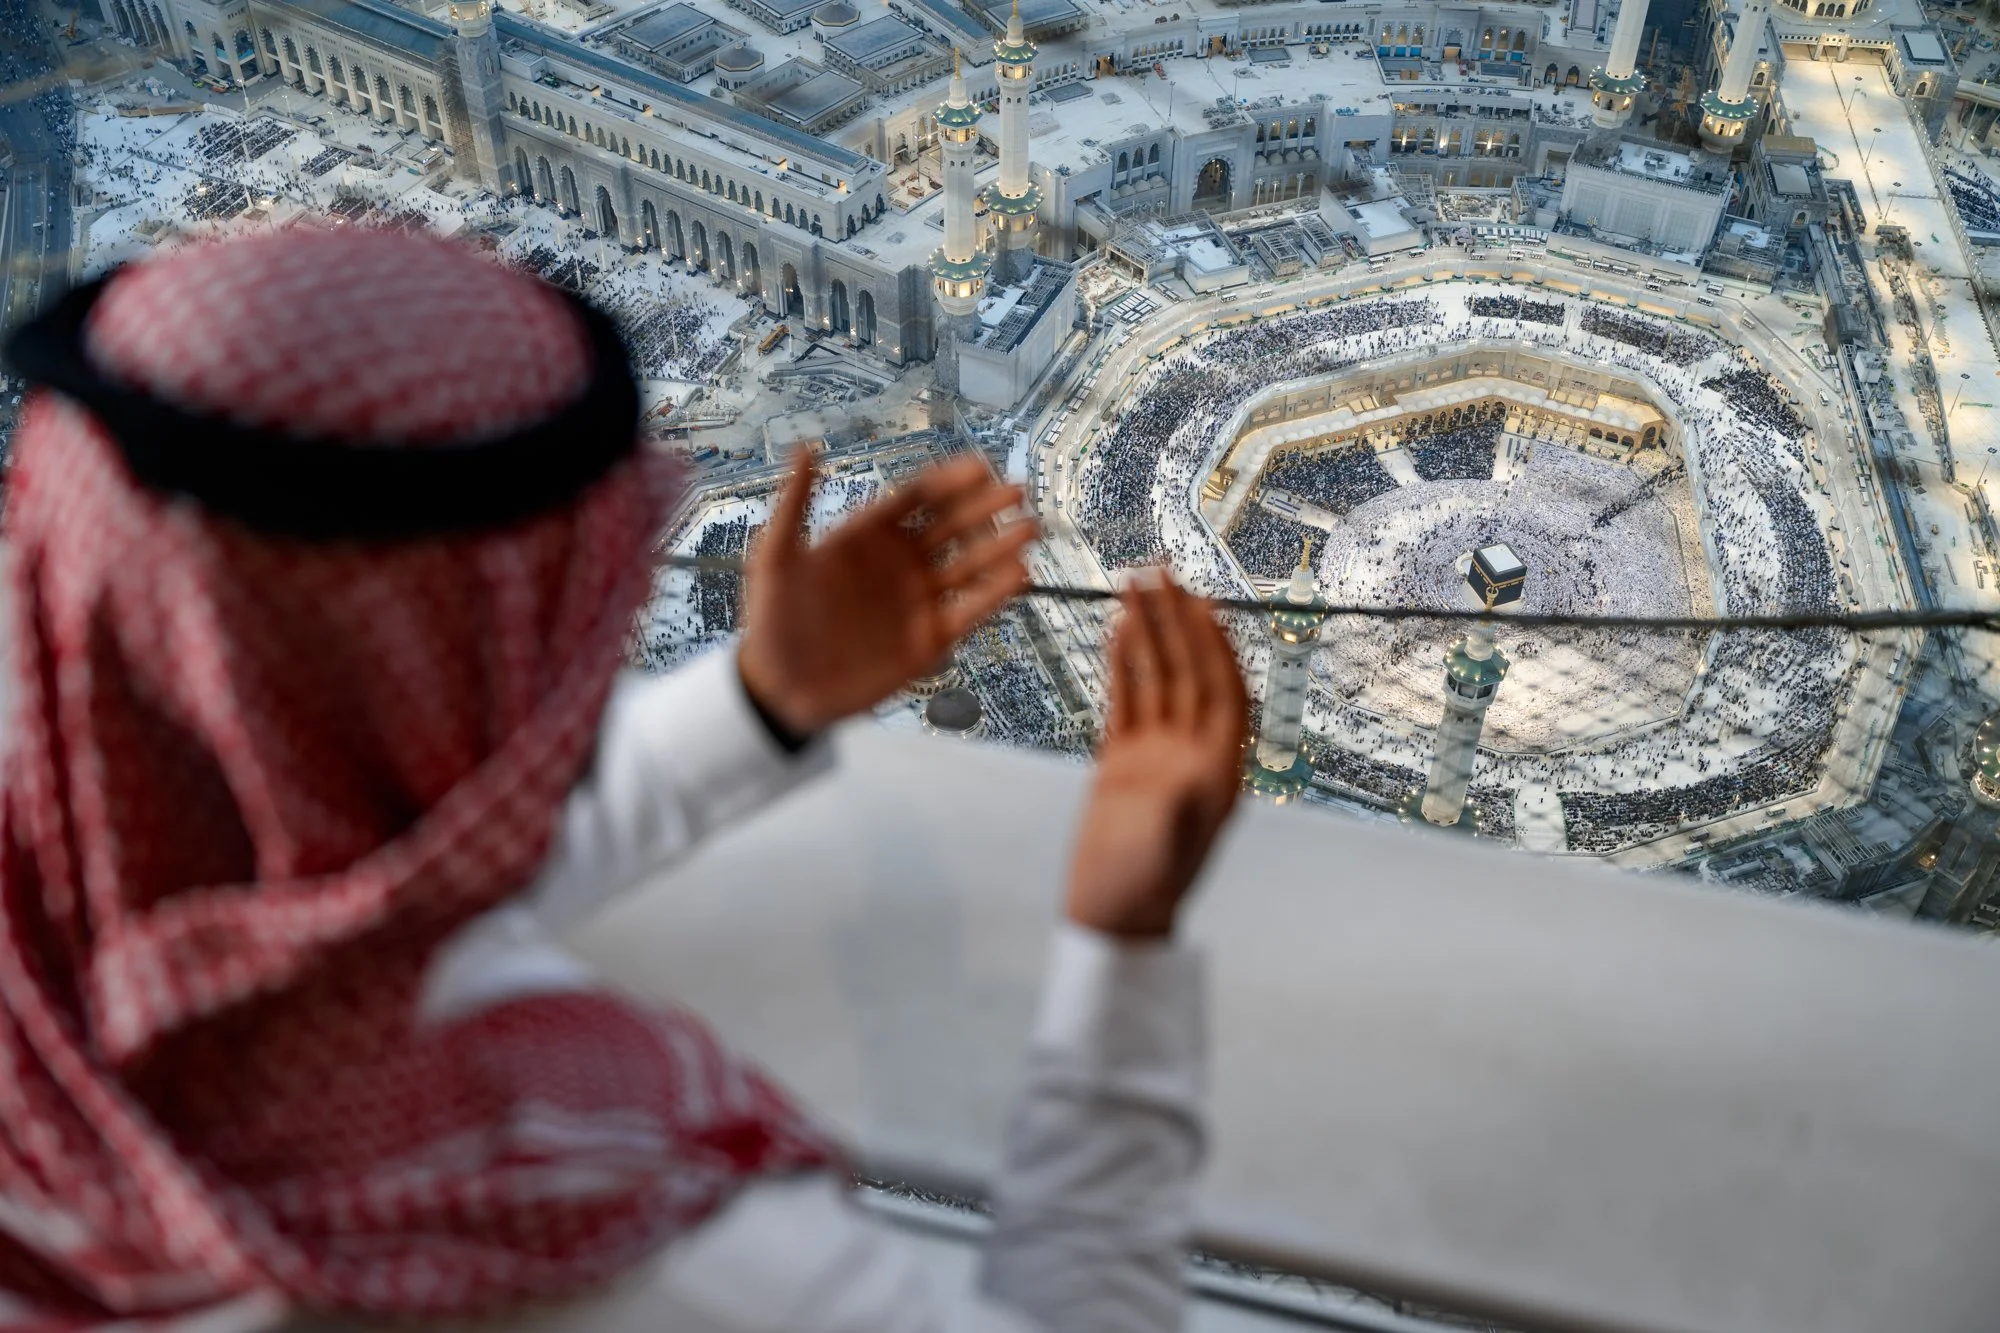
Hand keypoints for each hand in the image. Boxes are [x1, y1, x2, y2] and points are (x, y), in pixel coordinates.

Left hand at [738, 450, 1038, 736]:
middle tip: (1016, 491)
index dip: (948, 481)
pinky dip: (995, 596)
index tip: (979, 466)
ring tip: (1030, 529)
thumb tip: (807, 449)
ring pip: (969, 566)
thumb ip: (794, 504)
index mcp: (868, 537)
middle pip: (951, 526)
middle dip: (984, 509)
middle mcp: (900, 564)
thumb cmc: (772, 620)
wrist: (780, 689)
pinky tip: (1020, 576)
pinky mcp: (930, 639)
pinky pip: (970, 612)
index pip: (917, 498)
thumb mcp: (775, 558)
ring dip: (1000, 547)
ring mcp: (918, 601)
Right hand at [1065, 573, 1248, 939]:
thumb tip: (1191, 775)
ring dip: (1150, 631)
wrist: (1109, 918)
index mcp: (1217, 770)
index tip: (1202, 603)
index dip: (1216, 646)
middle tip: (1162, 571)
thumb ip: (1175, 813)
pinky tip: (1119, 626)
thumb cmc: (1139, 892)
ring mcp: (1158, 753)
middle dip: (1178, 622)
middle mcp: (1193, 754)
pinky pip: (1128, 699)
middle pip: (1191, 673)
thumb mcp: (1160, 852)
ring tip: (1137, 582)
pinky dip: (1124, 662)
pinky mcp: (1124, 760)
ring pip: (1158, 679)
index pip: (1224, 692)